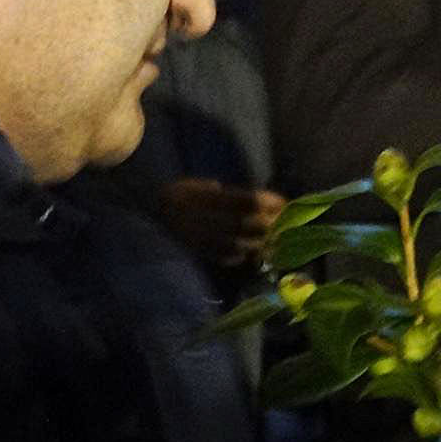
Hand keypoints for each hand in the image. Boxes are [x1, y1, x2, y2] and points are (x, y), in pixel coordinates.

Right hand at [156, 178, 286, 267]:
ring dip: (263, 243)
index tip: (285, 203)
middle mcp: (210, 218)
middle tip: (287, 223)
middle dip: (272, 224)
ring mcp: (205, 236)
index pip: (248, 200)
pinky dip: (244, 255)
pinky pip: (227, 256)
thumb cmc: (181, 193)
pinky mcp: (201, 251)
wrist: (153, 210)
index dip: (270, 202)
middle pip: (249, 223)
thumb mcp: (202, 185)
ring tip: (278, 242)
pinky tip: (255, 253)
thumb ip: (227, 194)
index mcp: (211, 198)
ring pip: (241, 242)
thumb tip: (254, 200)